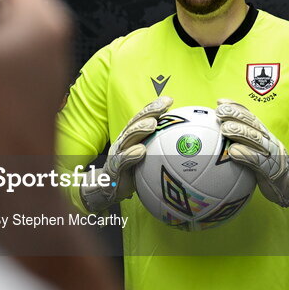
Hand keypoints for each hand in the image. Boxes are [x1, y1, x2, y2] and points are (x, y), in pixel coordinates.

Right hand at [80, 96, 173, 212]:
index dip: (153, 108)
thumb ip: (158, 150)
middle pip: (135, 123)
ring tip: (152, 124)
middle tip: (163, 105)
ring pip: (128, 138)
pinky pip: (121, 160)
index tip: (169, 100)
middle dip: (149, 112)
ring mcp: (117, 154)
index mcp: (130, 138)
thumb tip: (183, 147)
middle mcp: (123, 142)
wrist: (105, 189)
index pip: (142, 119)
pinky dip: (130, 155)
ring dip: (140, 129)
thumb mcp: (145, 160)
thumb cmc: (129, 173)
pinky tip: (141, 151)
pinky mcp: (113, 169)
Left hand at [215, 99, 288, 222]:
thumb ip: (244, 143)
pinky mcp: (272, 170)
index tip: (220, 101)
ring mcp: (272, 154)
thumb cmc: (270, 169)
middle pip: (252, 124)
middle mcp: (269, 141)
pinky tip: (234, 152)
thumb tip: (219, 136)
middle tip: (220, 111)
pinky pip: (259, 161)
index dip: (236, 107)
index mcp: (264, 135)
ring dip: (240, 132)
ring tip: (225, 128)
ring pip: (256, 139)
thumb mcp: (257, 153)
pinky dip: (246, 155)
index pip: (250, 117)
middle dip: (236, 115)